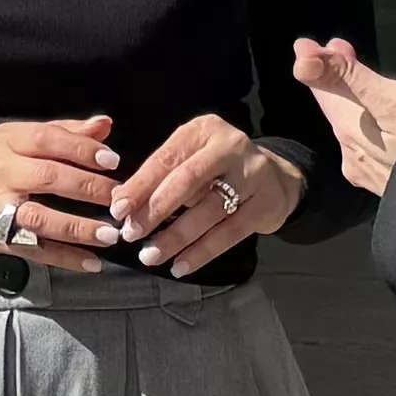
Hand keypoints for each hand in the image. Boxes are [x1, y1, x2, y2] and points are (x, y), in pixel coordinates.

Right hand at [0, 116, 127, 261]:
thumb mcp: (15, 138)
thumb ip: (62, 132)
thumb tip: (104, 125)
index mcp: (8, 143)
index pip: (47, 140)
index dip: (82, 149)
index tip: (112, 160)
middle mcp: (1, 174)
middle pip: (48, 178)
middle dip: (88, 188)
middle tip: (119, 198)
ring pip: (40, 218)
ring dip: (78, 228)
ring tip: (110, 234)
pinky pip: (34, 249)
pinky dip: (64, 258)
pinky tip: (92, 263)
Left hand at [113, 114, 299, 274]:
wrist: (277, 178)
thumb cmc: (219, 170)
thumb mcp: (190, 160)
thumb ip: (158, 176)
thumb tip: (120, 201)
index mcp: (203, 130)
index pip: (167, 159)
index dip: (140, 185)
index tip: (118, 210)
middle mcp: (230, 146)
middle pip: (188, 181)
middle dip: (156, 210)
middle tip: (131, 234)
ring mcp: (252, 175)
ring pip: (208, 210)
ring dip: (175, 236)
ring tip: (151, 256)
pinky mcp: (265, 205)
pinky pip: (229, 233)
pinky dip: (202, 252)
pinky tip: (180, 266)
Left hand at [289, 38, 395, 196]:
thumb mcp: (392, 101)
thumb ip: (348, 79)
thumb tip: (301, 63)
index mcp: (349, 131)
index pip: (322, 90)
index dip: (316, 63)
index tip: (312, 44)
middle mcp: (353, 154)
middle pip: (337, 108)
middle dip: (335, 76)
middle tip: (336, 49)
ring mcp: (371, 172)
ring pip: (352, 126)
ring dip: (351, 96)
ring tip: (355, 75)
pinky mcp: (390, 182)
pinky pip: (369, 144)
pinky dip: (368, 121)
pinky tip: (379, 118)